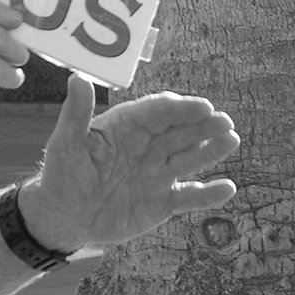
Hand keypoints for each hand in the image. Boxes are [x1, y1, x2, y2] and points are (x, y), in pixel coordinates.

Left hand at [16, 73, 240, 251]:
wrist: (64, 217)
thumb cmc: (63, 174)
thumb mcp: (66, 144)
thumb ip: (77, 114)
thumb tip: (78, 77)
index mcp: (129, 128)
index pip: (159, 112)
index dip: (181, 108)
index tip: (202, 106)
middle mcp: (149, 147)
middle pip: (181, 132)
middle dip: (204, 126)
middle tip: (224, 122)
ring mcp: (158, 174)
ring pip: (191, 159)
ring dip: (212, 150)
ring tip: (231, 140)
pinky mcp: (163, 202)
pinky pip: (189, 196)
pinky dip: (209, 194)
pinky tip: (228, 188)